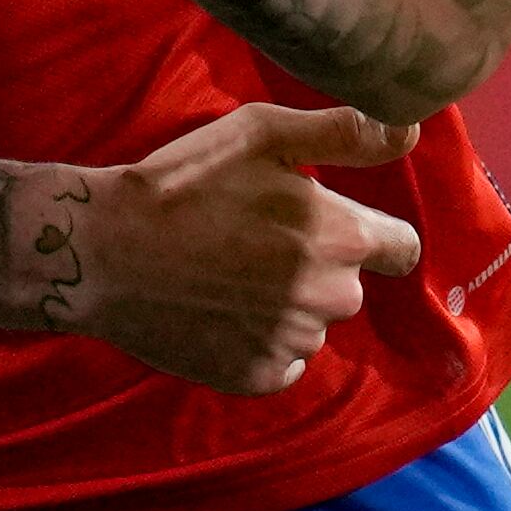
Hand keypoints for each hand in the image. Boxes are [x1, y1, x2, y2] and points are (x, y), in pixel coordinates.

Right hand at [48, 101, 425, 392]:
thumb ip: (344, 133)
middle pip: (350, 285)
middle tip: (256, 239)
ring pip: (313, 324)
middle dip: (320, 265)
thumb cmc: (182, 183)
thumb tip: (409, 132)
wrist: (101, 251)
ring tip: (227, 273)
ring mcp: (292, 344)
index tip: (333, 223)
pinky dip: (260, 342)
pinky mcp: (256, 378)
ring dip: (287, 304)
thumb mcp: (261, 133)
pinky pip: (282, 362)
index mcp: (341, 236)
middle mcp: (329, 297)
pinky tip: (217, 311)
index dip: (373, 232)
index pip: (403, 246)